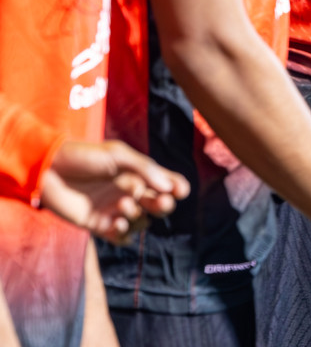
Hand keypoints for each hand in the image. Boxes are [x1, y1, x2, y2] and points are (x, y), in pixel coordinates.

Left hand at [38, 140, 189, 242]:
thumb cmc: (84, 157)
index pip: (167, 183)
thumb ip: (145, 169)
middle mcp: (131, 193)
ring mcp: (116, 210)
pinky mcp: (100, 226)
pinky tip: (117, 223)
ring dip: (138, 216)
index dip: (178, 188)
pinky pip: (121, 237)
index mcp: (139, 174)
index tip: (180, 191)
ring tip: (124, 206)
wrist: (50, 172)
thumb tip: (169, 187)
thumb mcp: (117, 155)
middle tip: (160, 202)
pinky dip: (124, 233)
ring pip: (141, 222)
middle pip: (159, 205)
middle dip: (164, 205)